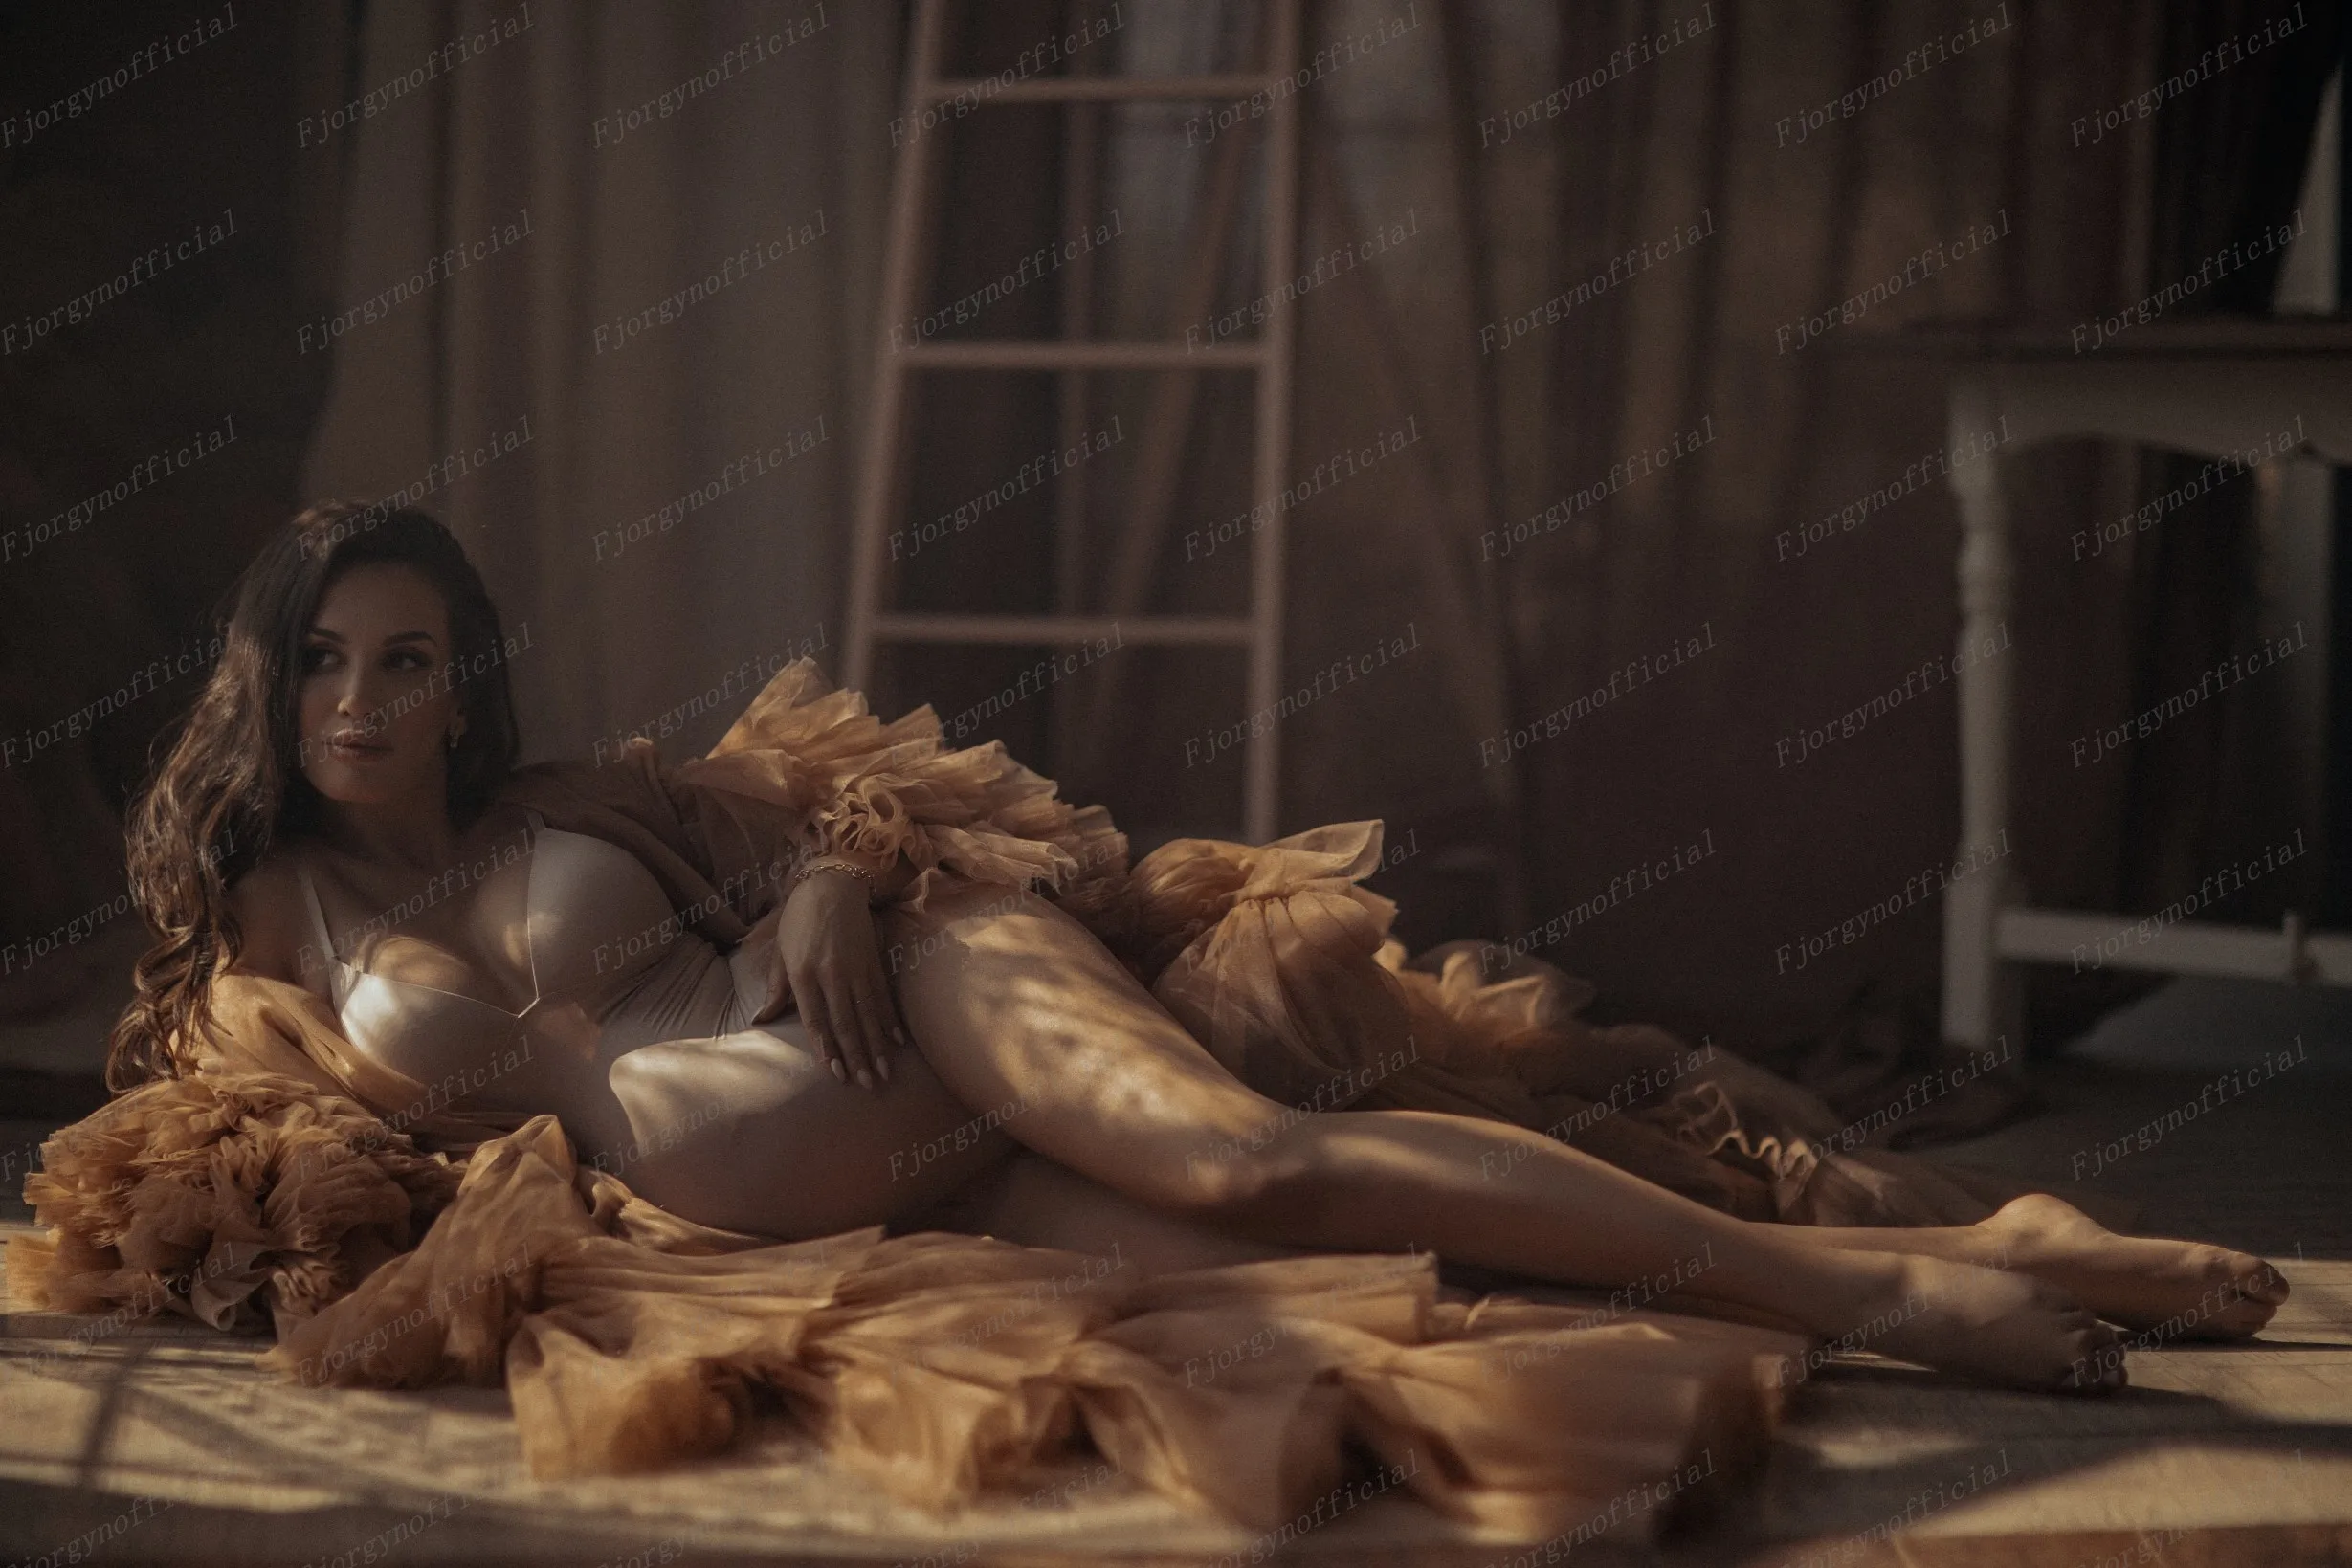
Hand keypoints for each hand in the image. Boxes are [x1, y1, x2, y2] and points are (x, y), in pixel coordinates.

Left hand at [755, 867, 906, 1088]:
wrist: (832, 883)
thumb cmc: (799, 918)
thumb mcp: (781, 951)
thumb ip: (776, 988)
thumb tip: (761, 1020)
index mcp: (803, 974)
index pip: (816, 1020)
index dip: (827, 1049)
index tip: (836, 1074)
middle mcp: (831, 974)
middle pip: (846, 1023)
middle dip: (857, 1056)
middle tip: (867, 1084)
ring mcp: (856, 969)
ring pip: (868, 1014)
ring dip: (877, 1045)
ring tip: (884, 1071)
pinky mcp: (874, 962)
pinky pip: (883, 996)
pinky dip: (890, 1019)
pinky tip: (897, 1040)